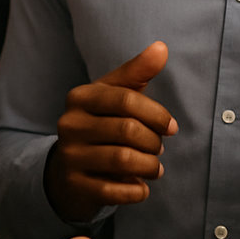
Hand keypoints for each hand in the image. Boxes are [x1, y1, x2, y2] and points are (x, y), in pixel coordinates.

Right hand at [44, 42, 177, 221]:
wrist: (67, 170)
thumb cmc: (100, 124)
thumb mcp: (115, 94)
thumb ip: (138, 71)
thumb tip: (162, 47)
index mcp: (80, 97)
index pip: (127, 100)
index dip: (156, 114)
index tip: (171, 127)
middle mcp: (69, 124)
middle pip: (127, 130)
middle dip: (153, 142)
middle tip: (159, 148)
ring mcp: (70, 156)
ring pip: (122, 160)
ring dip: (149, 166)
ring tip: (155, 167)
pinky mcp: (75, 186)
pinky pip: (113, 191)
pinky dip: (136, 191)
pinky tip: (142, 187)